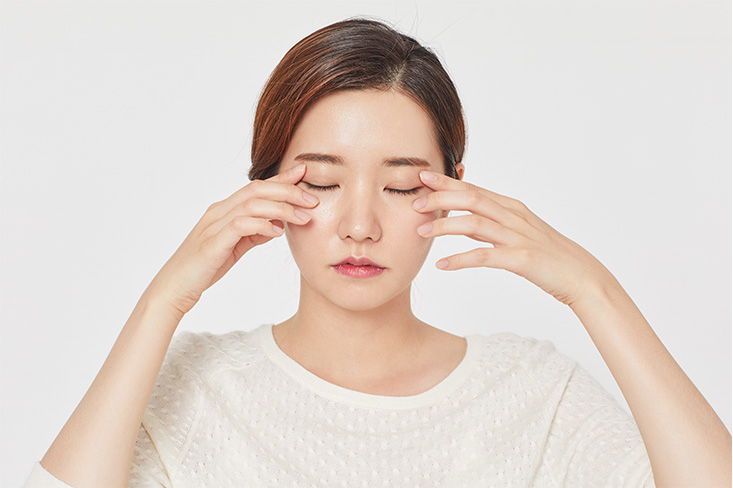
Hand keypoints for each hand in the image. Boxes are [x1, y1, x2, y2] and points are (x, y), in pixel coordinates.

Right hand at [146, 163, 317, 316]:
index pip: (257, 187)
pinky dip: (261, 225)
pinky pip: (240, 226)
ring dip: (282, 208)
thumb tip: (277, 224)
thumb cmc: (204, 267)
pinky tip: (277, 232)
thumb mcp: (235, 246)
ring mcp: (214, 225)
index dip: (281, 179)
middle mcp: (218, 211)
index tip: (305, 173)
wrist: (175, 287)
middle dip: (288, 190)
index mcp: (224, 209)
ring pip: (251, 204)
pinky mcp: (212, 243)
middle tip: (313, 199)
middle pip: (257, 189)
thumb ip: (254, 233)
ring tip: (304, 217)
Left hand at [412, 170, 612, 305]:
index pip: (473, 189)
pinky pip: (485, 256)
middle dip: (440, 197)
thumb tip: (460, 219)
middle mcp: (513, 216)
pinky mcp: (522, 259)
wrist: (581, 275)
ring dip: (444, 226)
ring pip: (475, 223)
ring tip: (421, 232)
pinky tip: (442, 266)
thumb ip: (489, 223)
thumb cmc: (547, 255)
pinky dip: (461, 259)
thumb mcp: (515, 233)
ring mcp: (518, 236)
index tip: (421, 175)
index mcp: (511, 207)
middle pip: (471, 199)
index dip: (446, 182)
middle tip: (414, 201)